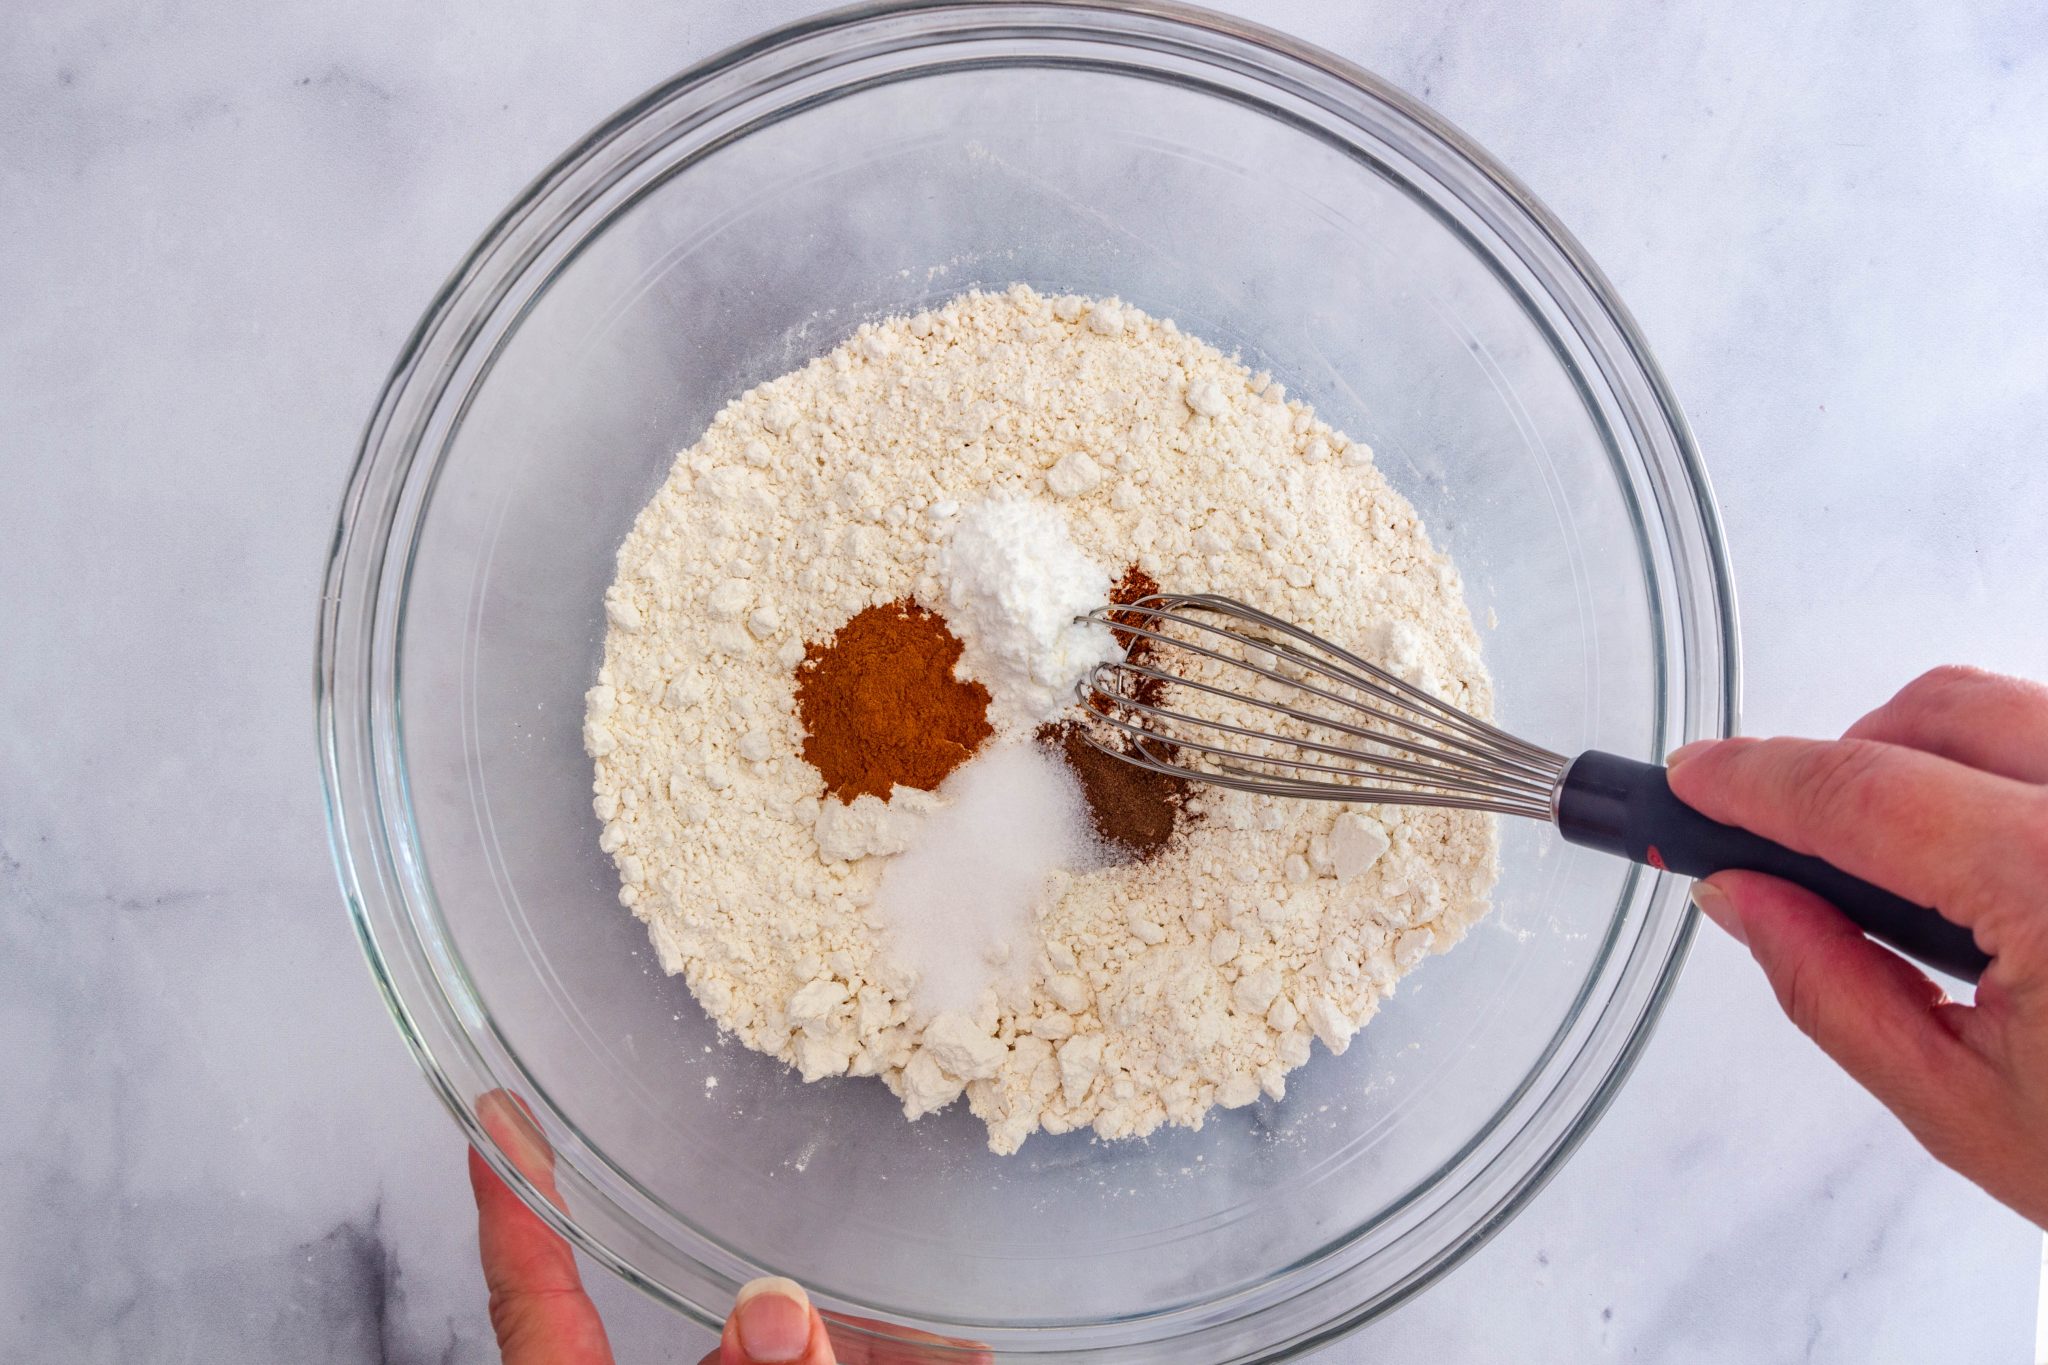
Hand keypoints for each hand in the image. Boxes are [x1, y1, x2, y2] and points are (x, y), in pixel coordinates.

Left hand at [469, 1089, 990, 1362]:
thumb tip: (776, 1311)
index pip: (534, 1300)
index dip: (515, 1205)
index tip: (497, 1119)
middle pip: (708, 1329)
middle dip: (805, 1303)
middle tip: (878, 1261)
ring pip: (780, 1360)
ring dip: (866, 1343)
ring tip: (952, 1338)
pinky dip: (882, 1364)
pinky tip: (952, 1351)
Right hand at [1666, 665, 2047, 1226]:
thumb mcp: (1969, 1111)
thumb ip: (1830, 987)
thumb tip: (1744, 900)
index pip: (1862, 791)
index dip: (1755, 779)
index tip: (1697, 780)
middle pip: (1943, 711)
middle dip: (1846, 756)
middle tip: (1799, 840)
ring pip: (2024, 711)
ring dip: (1943, 761)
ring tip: (1932, 875)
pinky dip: (2023, 780)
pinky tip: (2019, 871)